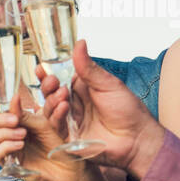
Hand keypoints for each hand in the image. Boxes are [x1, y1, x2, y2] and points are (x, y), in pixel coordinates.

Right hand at [0, 97, 94, 180]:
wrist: (67, 169)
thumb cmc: (57, 147)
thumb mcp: (44, 125)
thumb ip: (27, 116)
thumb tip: (13, 102)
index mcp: (17, 123)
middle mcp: (10, 135)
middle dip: (0, 119)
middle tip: (15, 120)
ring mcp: (9, 150)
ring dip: (5, 133)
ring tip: (23, 134)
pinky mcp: (10, 164)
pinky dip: (6, 146)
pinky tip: (20, 145)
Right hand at [39, 40, 165, 178]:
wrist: (137, 137)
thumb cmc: (128, 109)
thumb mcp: (108, 84)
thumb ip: (89, 68)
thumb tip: (79, 43)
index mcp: (82, 88)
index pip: (59, 77)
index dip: (48, 73)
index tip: (42, 68)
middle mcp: (74, 103)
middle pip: (51, 93)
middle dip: (47, 85)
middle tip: (52, 80)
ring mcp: (71, 120)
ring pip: (50, 108)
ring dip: (52, 99)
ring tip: (62, 94)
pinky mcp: (71, 136)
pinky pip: (57, 125)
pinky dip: (57, 115)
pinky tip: (64, 107)